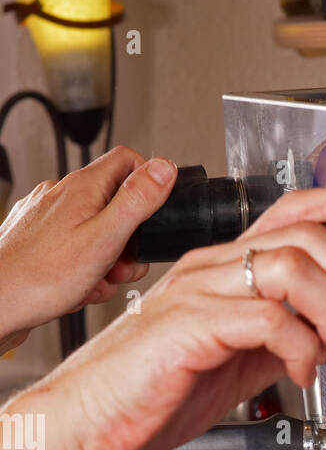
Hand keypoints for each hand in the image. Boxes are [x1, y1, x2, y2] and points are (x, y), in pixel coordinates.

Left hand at [0, 146, 177, 348]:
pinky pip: (75, 250)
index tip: (154, 213)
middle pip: (114, 204)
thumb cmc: (40, 277)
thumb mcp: (105, 238)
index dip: (148, 183)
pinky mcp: (39, 241)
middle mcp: (62, 195)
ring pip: (96, 232)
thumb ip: (137, 201)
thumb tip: (163, 169)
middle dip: (128, 239)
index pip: (127, 160)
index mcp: (82, 188)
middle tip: (123, 265)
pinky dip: (84, 270)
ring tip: (96, 281)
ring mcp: (48, 218)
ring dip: (107, 261)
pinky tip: (79, 288)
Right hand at [50, 182, 325, 449]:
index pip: (294, 211)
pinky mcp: (189, 325)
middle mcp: (213, 268)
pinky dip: (301, 346)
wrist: (91, 418)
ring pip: (291, 266)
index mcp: (226, 268)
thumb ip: (282, 341)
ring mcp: (199, 291)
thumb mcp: (236, 361)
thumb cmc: (150, 389)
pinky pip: (266, 318)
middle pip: (306, 234)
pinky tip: (301, 370)